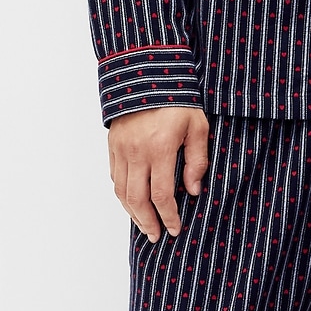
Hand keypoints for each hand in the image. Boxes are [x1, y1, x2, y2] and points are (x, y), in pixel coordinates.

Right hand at [108, 106, 209, 241]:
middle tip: (156, 236)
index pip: (161, 195)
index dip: (169, 216)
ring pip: (121, 191)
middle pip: (137, 199)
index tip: (175, 229)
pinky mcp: (113, 144)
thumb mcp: (197, 127)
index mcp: (160, 148)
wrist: (147, 74)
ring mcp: (121, 149)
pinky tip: (133, 202)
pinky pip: (115, 177)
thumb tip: (193, 191)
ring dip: (132, 212)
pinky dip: (122, 194)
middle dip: (147, 222)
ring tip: (144, 225)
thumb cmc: (178, 99)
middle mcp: (136, 152)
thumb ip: (197, 160)